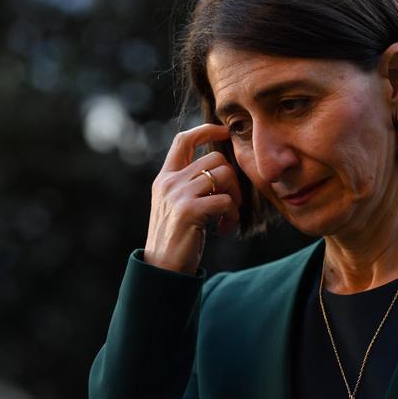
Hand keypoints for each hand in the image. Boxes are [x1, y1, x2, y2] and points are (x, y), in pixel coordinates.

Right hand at [144, 124, 241, 273]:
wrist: (162, 269)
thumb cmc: (176, 239)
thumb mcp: (177, 205)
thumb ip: (190, 185)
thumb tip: (220, 169)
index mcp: (165, 178)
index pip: (183, 140)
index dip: (206, 130)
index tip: (225, 131)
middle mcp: (169, 182)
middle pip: (215, 158)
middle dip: (232, 179)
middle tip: (232, 204)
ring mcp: (178, 195)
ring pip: (223, 175)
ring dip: (235, 198)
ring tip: (228, 218)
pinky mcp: (189, 211)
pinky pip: (226, 200)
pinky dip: (233, 215)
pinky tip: (225, 229)